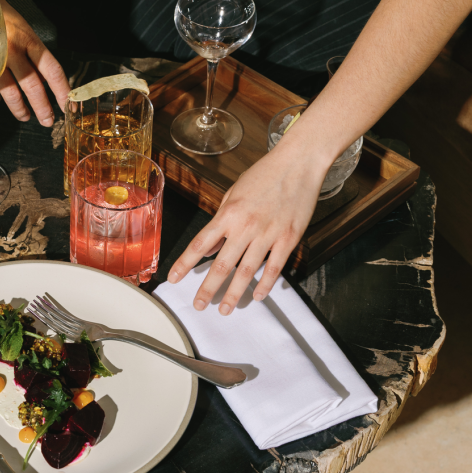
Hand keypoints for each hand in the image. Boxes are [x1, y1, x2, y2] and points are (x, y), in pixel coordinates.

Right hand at [0, 0, 69, 126]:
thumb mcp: (22, 29)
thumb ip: (32, 53)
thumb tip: (44, 80)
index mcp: (29, 40)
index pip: (52, 70)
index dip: (61, 91)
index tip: (67, 106)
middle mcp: (13, 50)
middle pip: (33, 86)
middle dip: (42, 108)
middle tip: (47, 121)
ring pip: (11, 92)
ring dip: (19, 109)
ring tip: (24, 116)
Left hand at [166, 144, 328, 312]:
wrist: (298, 164)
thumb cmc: (264, 175)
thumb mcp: (234, 194)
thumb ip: (221, 222)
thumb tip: (210, 247)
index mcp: (228, 214)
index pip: (200, 244)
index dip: (185, 264)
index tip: (174, 278)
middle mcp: (246, 227)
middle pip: (222, 265)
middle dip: (208, 288)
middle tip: (200, 305)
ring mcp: (268, 234)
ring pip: (247, 271)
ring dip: (234, 293)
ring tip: (225, 308)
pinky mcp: (289, 239)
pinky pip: (274, 268)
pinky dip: (265, 284)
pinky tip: (257, 296)